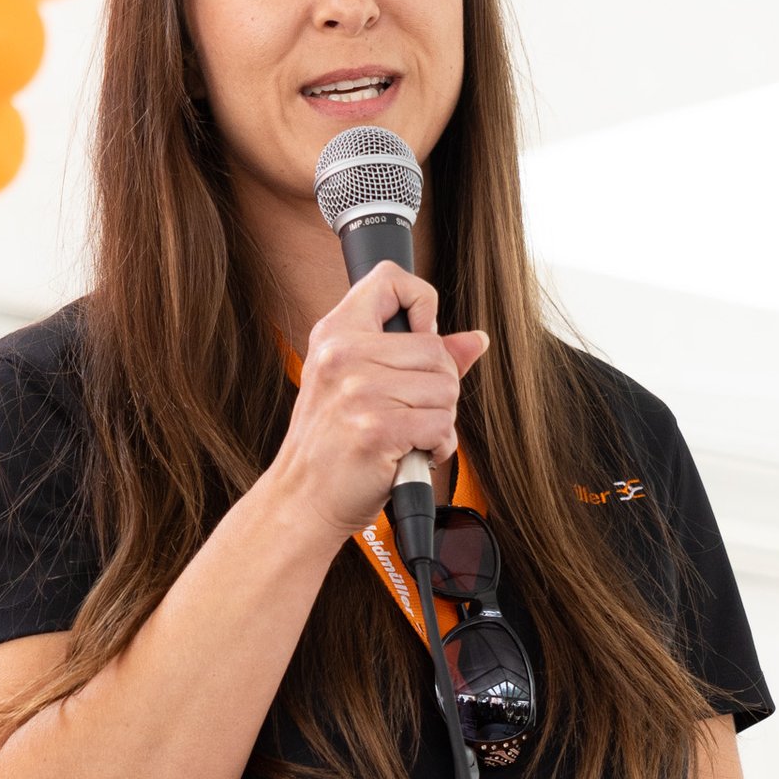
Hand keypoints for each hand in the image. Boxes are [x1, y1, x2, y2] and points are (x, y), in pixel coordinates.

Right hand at [281, 261, 487, 537]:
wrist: (303, 498)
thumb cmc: (331, 445)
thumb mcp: (359, 385)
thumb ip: (416, 356)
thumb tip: (475, 340)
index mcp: (336, 333)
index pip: (390, 279)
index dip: (421, 301)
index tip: (420, 334)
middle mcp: (343, 355)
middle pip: (436, 348)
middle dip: (438, 386)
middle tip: (409, 410)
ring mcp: (359, 391)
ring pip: (446, 388)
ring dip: (439, 419)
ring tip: (407, 434)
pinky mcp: (377, 429)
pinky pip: (442, 425)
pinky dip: (438, 446)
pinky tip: (411, 452)